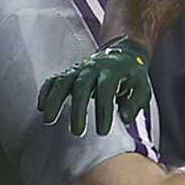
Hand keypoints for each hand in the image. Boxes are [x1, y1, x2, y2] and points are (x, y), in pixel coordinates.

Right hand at [36, 37, 153, 135]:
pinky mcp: (70, 72)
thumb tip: (125, 117)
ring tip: (48, 120)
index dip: (103, 110)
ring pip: (63, 81)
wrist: (123, 53)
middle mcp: (94, 68)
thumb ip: (135, 102)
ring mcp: (80, 69)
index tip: (102, 131)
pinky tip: (41, 107)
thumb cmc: (132, 75)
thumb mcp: (142, 88)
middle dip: (78, 109)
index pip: (106, 89)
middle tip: (77, 132)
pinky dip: (46, 92)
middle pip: (82, 86)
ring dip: (55, 100)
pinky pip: (54, 79)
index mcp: (113, 70)